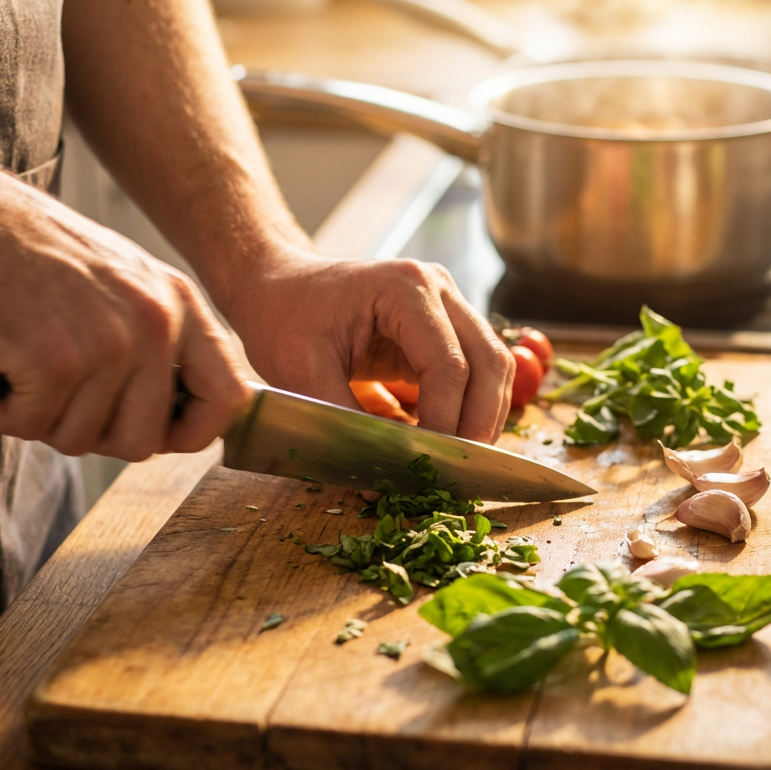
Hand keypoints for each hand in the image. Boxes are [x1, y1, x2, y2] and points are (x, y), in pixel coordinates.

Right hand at [0, 159, 248, 460]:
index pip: (229, 398)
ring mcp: (108, 344)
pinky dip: (7, 413)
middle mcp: (156, 326)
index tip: (161, 435)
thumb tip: (180, 416)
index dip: (195, 433)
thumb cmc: (45, 255)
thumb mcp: (132, 282)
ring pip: (84, 439)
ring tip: (28, 376)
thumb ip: (164, 341)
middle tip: (67, 405)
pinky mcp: (54, 361)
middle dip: (100, 437)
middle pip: (145, 440)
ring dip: (47, 421)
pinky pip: (35, 426)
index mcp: (183, 307)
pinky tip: (1, 376)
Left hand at [225, 249, 514, 443]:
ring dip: (483, 416)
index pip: (449, 364)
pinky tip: (448, 440)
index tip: (427, 464)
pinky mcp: (445, 326)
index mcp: (404, 288)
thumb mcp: (302, 373)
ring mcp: (447, 303)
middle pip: (489, 361)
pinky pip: (477, 369)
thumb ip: (345, 426)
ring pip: (495, 365)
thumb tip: (381, 482)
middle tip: (457, 472)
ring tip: (456, 460)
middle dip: (478, 423)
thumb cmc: (283, 319)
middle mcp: (437, 287)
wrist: (276, 287)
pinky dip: (471, 406)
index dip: (445, 421)